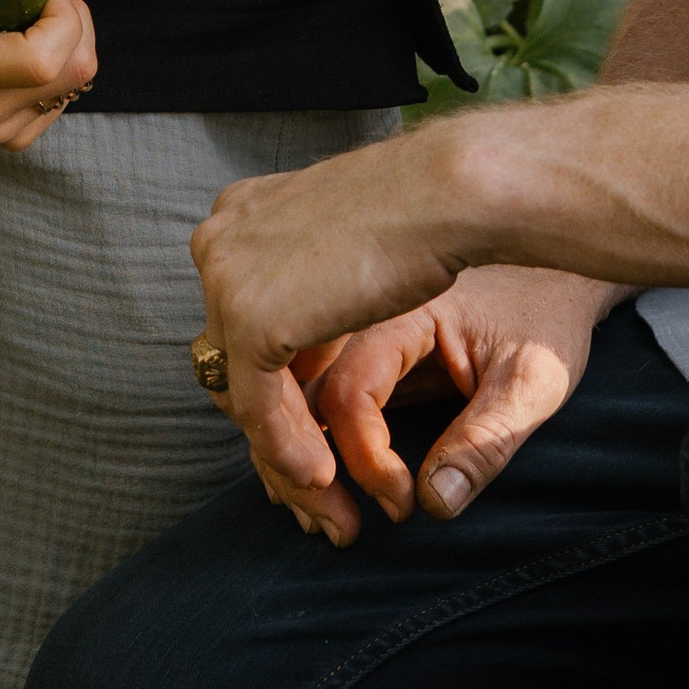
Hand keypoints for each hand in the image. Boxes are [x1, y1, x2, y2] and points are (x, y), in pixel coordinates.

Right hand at [0, 0, 99, 145]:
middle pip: (74, 70)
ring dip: (70, 40)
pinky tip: (27, 44)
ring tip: (27, 18)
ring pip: (78, 83)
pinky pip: (67, 96)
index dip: (63, 15)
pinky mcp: (9, 137)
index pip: (43, 59)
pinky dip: (62, 64)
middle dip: (74, 21)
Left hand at [192, 118, 500, 504]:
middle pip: (231, 360)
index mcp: (244, 216)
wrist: (465, 189)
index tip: (319, 436)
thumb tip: (303, 348)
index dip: (276, 383)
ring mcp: (229, 277)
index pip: (238, 320)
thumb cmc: (443, 211)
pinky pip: (257, 406)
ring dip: (285, 453)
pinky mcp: (251, 318)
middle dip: (276, 429)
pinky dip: (289, 450)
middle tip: (321, 488)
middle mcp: (223, 241)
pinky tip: (329, 479)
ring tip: (333, 499)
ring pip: (241, 389)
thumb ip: (324, 289)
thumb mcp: (362, 255)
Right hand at [255, 266, 619, 544]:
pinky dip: (298, 433)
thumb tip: (435, 504)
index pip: (350, 393)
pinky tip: (311, 480)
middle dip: (302, 470)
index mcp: (401, 310)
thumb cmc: (547, 315)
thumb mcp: (535, 378)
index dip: (366, 460)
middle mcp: (359, 310)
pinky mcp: (352, 337)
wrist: (552, 262)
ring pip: (288, 391)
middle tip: (339, 531)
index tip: (402, 505)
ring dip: (289, 456)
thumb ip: (487, 439)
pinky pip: (303, 384)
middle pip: (299, 394)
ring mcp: (348, 320)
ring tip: (317, 518)